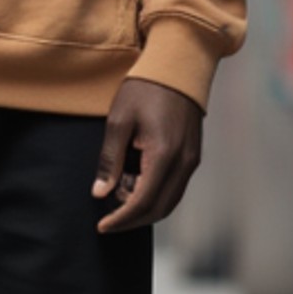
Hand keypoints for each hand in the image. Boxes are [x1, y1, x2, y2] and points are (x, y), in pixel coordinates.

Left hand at [93, 77, 202, 234]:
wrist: (178, 66)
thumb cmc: (145, 89)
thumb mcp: (118, 121)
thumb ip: (110, 160)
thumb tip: (100, 193)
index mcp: (163, 155)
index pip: (142, 202)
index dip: (121, 219)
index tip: (102, 226)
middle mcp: (183, 163)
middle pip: (159, 209)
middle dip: (132, 220)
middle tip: (109, 220)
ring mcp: (191, 160)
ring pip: (170, 201)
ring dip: (144, 207)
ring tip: (119, 192)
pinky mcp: (193, 156)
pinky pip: (175, 187)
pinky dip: (155, 194)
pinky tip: (135, 182)